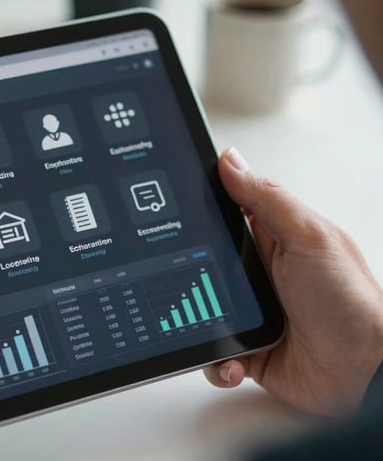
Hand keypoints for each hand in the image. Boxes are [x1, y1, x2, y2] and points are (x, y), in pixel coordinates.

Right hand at [203, 148, 382, 416]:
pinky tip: (233, 361)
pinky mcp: (247, 350)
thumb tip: (230, 161)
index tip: (170, 213)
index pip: (224, 215)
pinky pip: (214, 354)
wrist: (366, 371)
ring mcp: (250, 313)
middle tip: (193, 284)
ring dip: (198, 325)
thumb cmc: (350, 302)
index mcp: (271, 240)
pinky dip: (217, 362)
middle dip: (188, 277)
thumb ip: (267, 198)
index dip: (198, 212)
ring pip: (199, 312)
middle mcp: (257, 275)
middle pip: (201, 266)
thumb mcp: (308, 237)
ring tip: (213, 330)